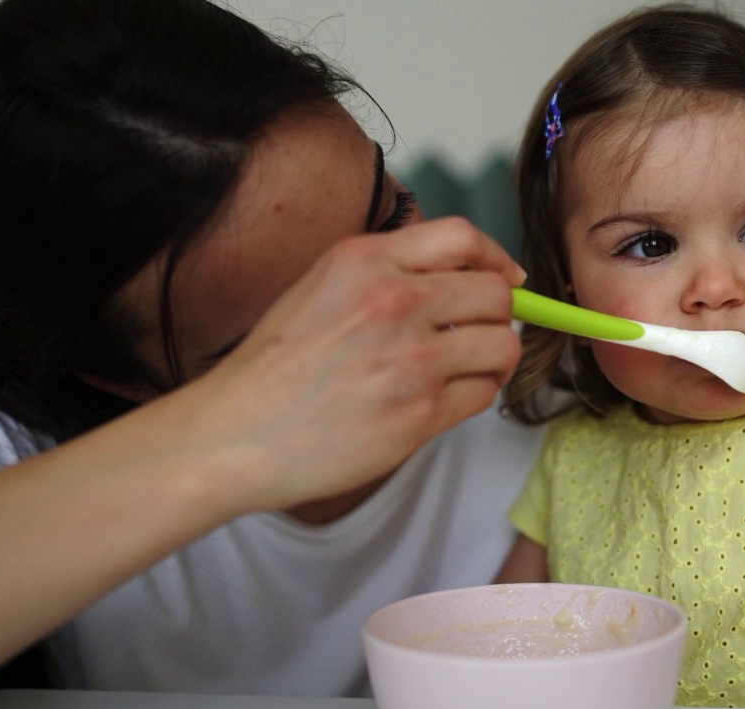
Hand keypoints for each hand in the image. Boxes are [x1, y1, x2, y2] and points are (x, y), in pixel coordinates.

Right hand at [178, 217, 524, 512]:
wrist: (237, 433)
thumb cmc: (275, 367)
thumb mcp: (321, 284)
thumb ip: (387, 270)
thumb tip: (462, 274)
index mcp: (364, 260)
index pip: (463, 237)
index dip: (495, 258)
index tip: (507, 278)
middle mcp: (392, 301)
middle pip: (495, 293)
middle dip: (499, 313)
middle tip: (481, 331)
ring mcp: (411, 359)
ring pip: (501, 345)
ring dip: (494, 357)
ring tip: (469, 367)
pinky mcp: (420, 413)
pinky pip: (484, 393)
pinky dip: (476, 393)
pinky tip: (448, 396)